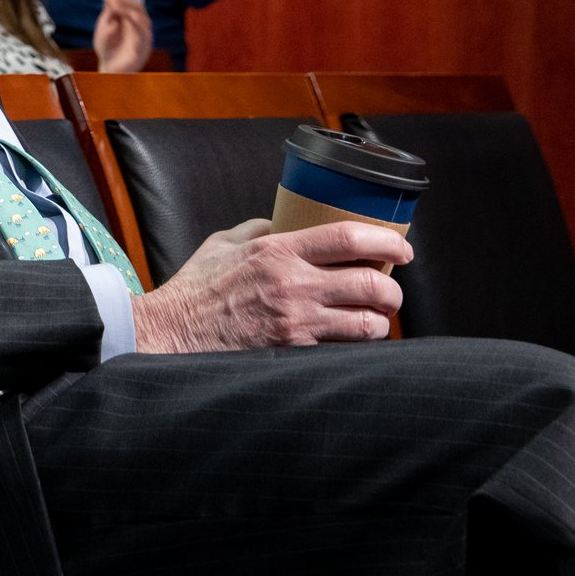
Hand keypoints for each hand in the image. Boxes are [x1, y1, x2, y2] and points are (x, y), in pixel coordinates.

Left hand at [92, 0, 153, 73]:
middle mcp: (139, 26)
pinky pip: (143, 34)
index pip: (131, 2)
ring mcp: (143, 36)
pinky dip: (135, 24)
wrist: (108, 69)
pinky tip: (125, 16)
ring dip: (128, 8)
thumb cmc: (107, 48)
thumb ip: (108, 13)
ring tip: (114, 3)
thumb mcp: (103, 27)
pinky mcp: (144, 47)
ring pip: (142, 18)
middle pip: (137, 7)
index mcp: (131, 19)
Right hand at [131, 218, 408, 352]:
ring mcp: (296, 322)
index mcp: (277, 251)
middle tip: (390, 290)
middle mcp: (292, 284)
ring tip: (374, 318)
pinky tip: (352, 339)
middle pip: (370, 282)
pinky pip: (345, 348)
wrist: (173, 334)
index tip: (401, 247)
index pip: (348, 237)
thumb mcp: (222, 244)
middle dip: (392, 289)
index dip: (387, 240)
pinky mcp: (294, 351)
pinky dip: (357, 344)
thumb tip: (286, 224)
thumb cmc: (195, 289)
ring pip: (367, 323)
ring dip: (380, 321)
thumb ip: (258, 231)